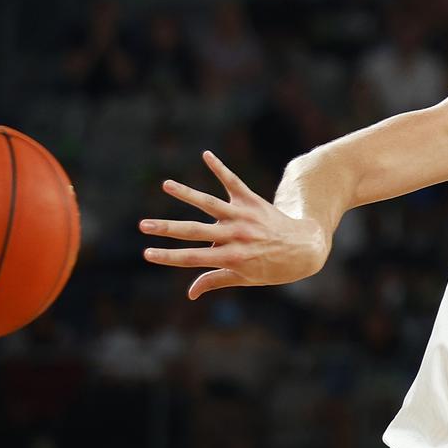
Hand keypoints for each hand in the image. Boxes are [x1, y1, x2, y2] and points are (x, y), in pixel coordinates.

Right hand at [141, 151, 328, 299]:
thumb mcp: (245, 279)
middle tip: (142, 224)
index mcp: (231, 258)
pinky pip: (233, 182)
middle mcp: (235, 236)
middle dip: (166, 229)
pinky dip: (220, 168)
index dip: (168, 257)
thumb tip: (189, 293)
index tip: (147, 253)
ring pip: (210, 203)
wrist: (304, 249)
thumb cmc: (272, 268)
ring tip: (166, 185)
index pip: (192, 258)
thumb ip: (215, 281)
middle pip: (194, 231)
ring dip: (187, 193)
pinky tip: (206, 154)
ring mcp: (243, 216)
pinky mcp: (252, 200)